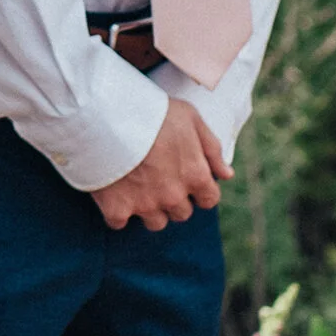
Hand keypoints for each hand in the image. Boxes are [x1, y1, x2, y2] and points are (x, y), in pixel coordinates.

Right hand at [90, 97, 230, 231]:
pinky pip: (120, 223)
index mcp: (195, 176)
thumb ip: (212, 149)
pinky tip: (114, 194)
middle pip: (182, 213)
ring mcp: (145, 205)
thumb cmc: (153, 112)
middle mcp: (174, 196)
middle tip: (160, 179)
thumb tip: (227, 175)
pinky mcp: (117, 209)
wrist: (108, 117)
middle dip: (175, 200)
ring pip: (156, 222)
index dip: (200, 191)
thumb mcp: (191, 118)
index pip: (209, 200)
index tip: (188, 180)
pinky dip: (117, 212)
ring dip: (151, 209)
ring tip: (139, 188)